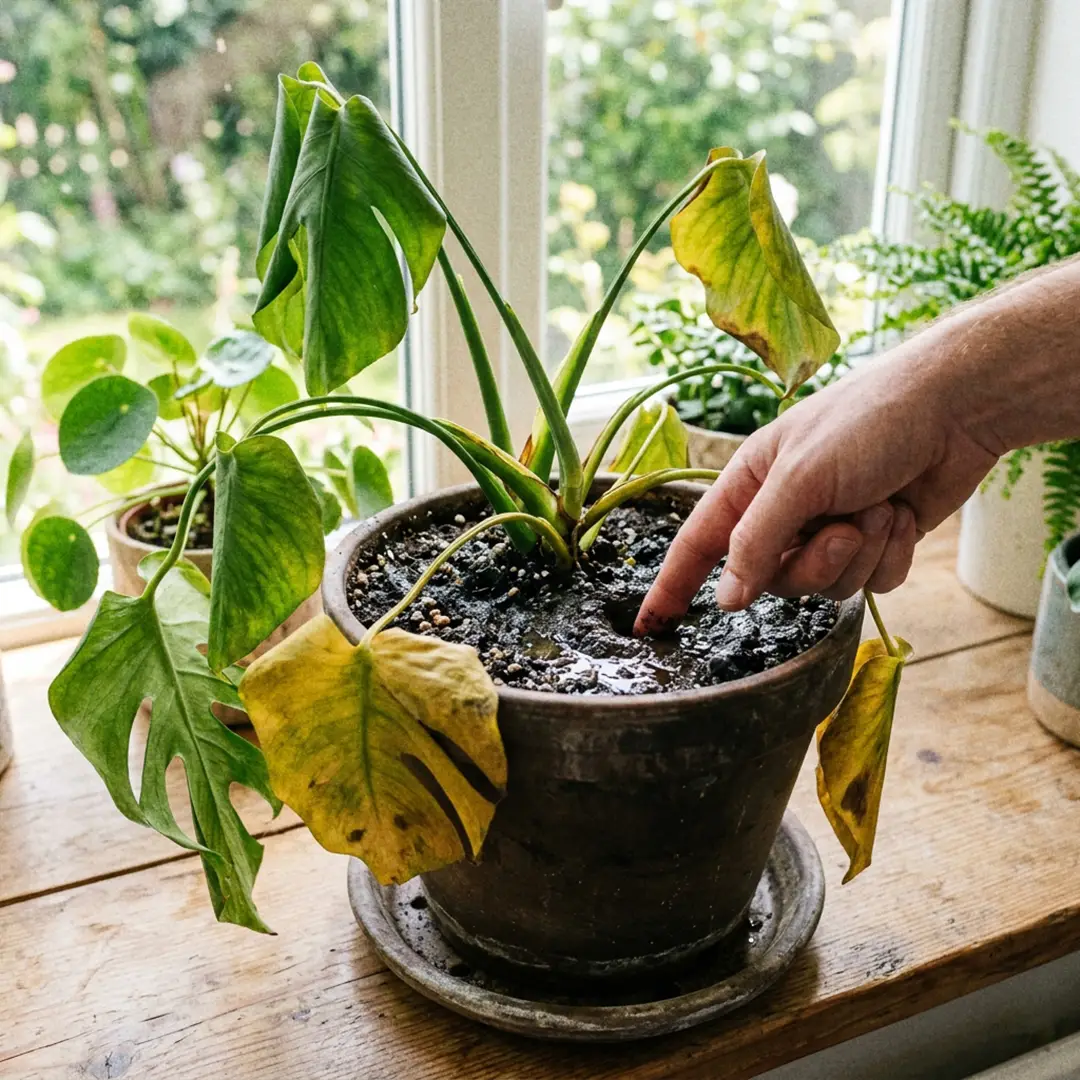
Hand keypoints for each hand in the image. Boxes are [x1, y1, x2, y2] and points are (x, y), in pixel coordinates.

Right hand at [634, 337, 1000, 633]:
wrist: (955, 408)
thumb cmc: (867, 422)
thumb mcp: (799, 478)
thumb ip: (756, 542)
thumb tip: (726, 599)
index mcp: (749, 485)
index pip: (698, 545)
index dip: (673, 586)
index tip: (651, 628)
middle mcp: (784, 512)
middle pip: (774, 580)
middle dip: (814, 562)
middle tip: (842, 528)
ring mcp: (830, 530)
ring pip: (827, 586)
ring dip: (859, 552)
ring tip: (879, 508)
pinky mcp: (873, 544)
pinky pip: (871, 583)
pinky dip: (890, 554)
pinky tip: (901, 515)